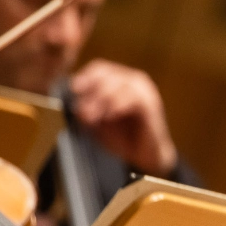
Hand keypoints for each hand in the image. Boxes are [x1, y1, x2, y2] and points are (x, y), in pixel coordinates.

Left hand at [69, 60, 178, 176]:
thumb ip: (86, 110)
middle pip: (108, 75)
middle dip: (91, 92)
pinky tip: (108, 116)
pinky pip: (133, 98)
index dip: (85, 77)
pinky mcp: (151, 104)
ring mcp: (144, 91)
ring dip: (101, 100)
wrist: (145, 156)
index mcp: (119, 81)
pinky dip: (117, 106)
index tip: (74, 90)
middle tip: (81, 111)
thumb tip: (76, 104)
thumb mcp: (97, 122)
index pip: (100, 69)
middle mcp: (134, 81)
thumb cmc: (121, 137)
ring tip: (90, 117)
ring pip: (119, 84)